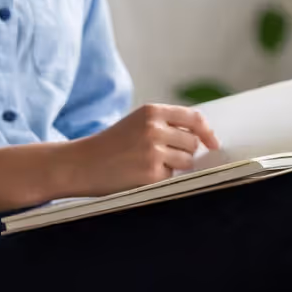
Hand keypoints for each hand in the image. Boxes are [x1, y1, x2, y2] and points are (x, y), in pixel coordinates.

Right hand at [65, 104, 219, 196]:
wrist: (78, 164)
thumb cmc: (110, 145)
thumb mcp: (136, 124)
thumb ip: (166, 124)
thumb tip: (203, 137)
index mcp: (151, 112)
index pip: (194, 118)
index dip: (207, 132)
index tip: (213, 143)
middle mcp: (154, 128)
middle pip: (192, 142)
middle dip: (183, 152)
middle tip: (160, 156)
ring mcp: (153, 151)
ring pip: (186, 161)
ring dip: (175, 166)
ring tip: (148, 164)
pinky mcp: (151, 174)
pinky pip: (172, 177)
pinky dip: (162, 179)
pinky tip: (140, 175)